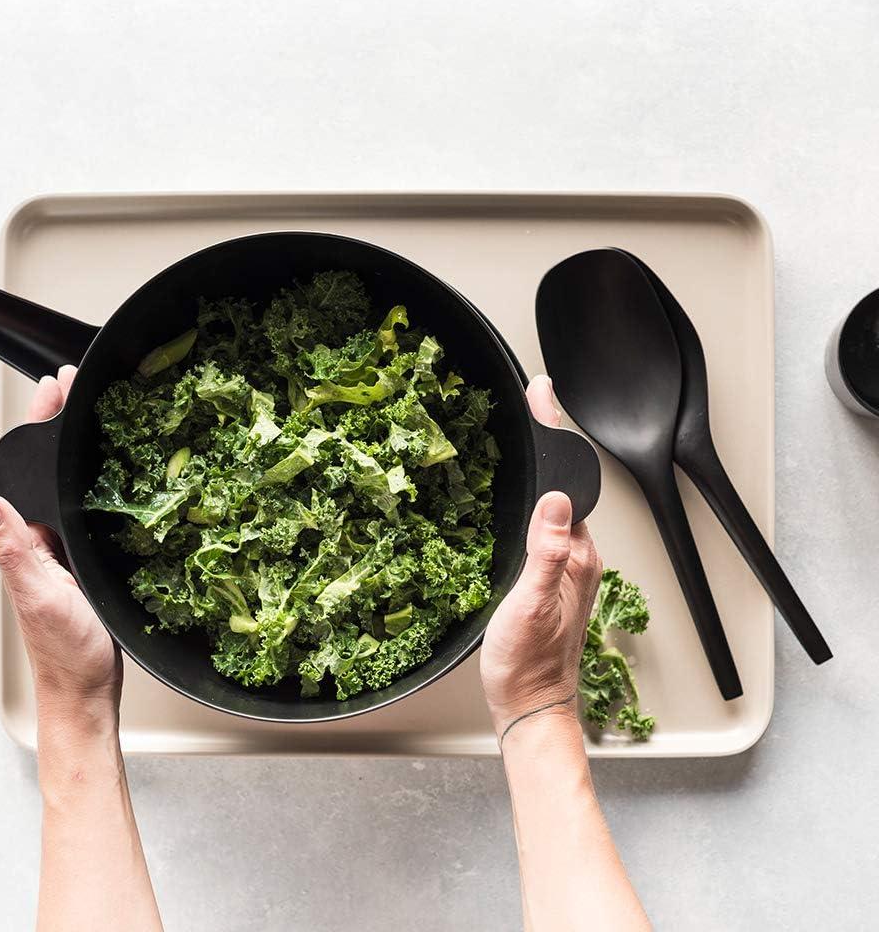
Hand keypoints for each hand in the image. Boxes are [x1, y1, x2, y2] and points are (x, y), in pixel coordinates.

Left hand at [0, 366, 121, 716]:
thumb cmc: (67, 651)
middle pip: (50, 471)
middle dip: (61, 424)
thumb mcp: (40, 596)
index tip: (55, 389)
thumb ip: (15, 550)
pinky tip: (123, 473)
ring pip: (74, 488)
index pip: (29, 469)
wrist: (89, 689)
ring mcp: (68, 550)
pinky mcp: (91, 562)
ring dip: (83, 449)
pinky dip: (106, 482)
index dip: (41, 425)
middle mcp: (44, 540)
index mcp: (27, 541)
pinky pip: (95, 511)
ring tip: (96, 412)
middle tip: (78, 385)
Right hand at [480, 374, 602, 739]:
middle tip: (534, 400)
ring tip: (529, 432)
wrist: (528, 706)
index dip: (553, 435)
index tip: (542, 396)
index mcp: (578, 556)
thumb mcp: (532, 607)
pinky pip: (547, 527)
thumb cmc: (528, 665)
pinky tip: (524, 496)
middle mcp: (577, 556)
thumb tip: (557, 501)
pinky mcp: (552, 578)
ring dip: (545, 469)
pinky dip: (536, 501)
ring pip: (557, 505)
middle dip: (551, 440)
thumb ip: (547, 555)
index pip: (569, 483)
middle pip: (566, 485)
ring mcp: (566, 567)